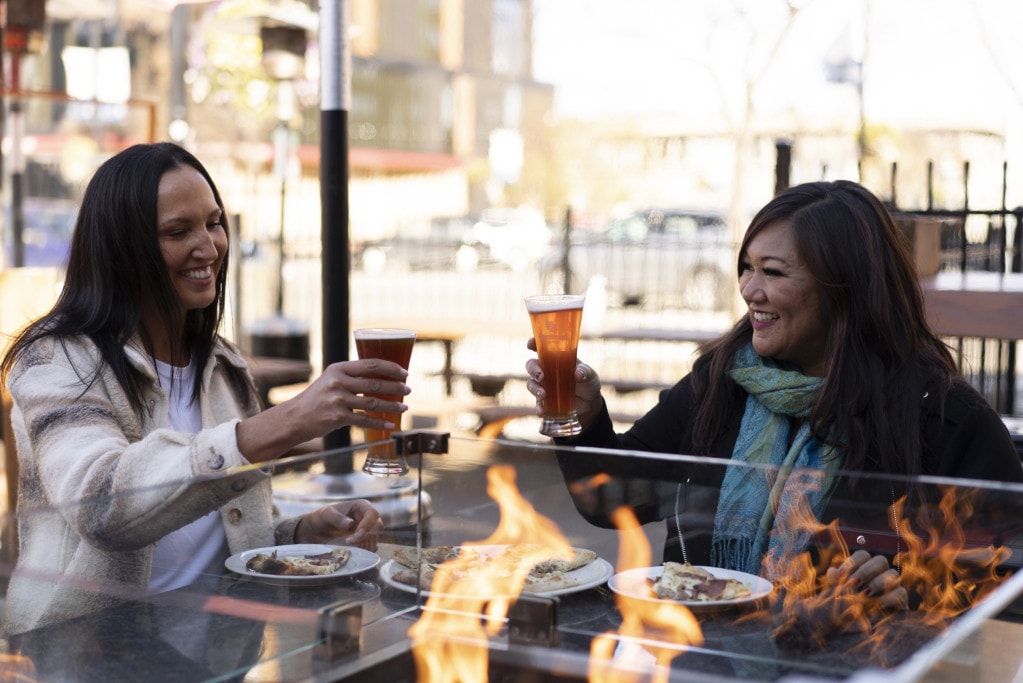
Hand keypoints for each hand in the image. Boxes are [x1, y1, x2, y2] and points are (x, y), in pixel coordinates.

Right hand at [289, 358, 409, 438]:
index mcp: (339, 369)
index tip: (404, 372)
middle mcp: (338, 382)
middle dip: (396, 387)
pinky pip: (364, 419)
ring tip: (404, 407)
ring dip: (392, 405)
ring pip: (373, 402)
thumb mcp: (331, 380)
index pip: (371, 364)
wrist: (295, 417)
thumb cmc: (317, 399)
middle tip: (408, 390)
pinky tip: (390, 425)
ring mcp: (337, 400)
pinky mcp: (337, 417)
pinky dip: (379, 423)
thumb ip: (351, 378)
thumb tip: (382, 379)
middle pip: (375, 383)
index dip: (391, 368)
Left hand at [295, 499, 383, 549]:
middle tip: (349, 542)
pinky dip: (364, 550)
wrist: (316, 531)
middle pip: (377, 527)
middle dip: (366, 536)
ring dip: (364, 545)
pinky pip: (370, 547)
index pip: (373, 514)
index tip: (357, 534)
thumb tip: (350, 523)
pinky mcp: (364, 541)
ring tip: (348, 547)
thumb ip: (337, 518)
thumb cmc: (322, 518)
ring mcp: (367, 530)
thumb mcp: (326, 515)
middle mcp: (367, 517)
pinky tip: (352, 550)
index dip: (368, 525)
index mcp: (361, 506)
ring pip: (375, 539)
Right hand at [525, 337, 603, 432]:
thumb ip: (586, 372)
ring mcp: (544, 386)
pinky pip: (537, 403)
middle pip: (531, 365)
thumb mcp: (590, 376)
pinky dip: (538, 407)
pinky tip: (542, 411)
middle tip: (541, 376)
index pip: (541, 347)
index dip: (533, 344)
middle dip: (533, 370)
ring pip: (531, 383)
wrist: (589, 404)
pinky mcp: (545, 401)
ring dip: (535, 389)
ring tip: (543, 395)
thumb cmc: (588, 383)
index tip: (529, 344)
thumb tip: (578, 373)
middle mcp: (547, 370)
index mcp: (557, 359)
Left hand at [825, 549, 907, 610]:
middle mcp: (881, 573)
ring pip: (893, 574)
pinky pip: (901, 593)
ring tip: (864, 594)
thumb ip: (835, 583)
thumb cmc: (850, 607)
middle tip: (854, 583)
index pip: (863, 555)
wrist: (863, 629)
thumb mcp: (840, 595)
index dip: (853, 562)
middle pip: (881, 560)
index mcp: (865, 567)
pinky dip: (888, 598)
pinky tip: (876, 605)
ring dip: (877, 583)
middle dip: (866, 570)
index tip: (841, 575)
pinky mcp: (902, 600)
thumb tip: (832, 571)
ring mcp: (894, 585)